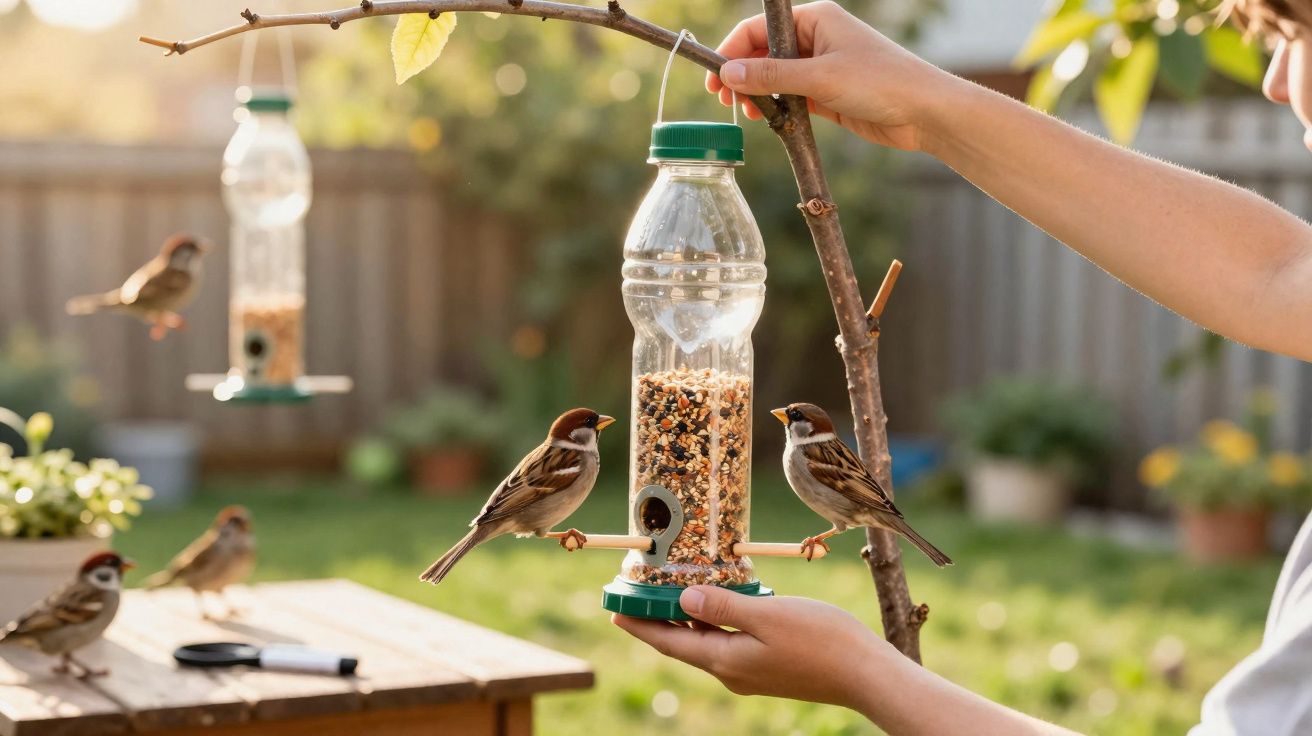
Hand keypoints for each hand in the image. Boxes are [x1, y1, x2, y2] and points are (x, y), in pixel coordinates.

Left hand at [612, 585, 902, 710]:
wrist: (866, 674)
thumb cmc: (821, 641)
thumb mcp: (768, 616)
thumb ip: (723, 607)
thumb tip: (682, 600)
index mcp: (726, 660)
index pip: (668, 642)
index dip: (639, 624)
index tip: (613, 608)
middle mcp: (732, 671)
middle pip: (682, 642)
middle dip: (657, 619)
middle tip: (634, 594)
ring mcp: (750, 671)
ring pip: (706, 641)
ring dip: (685, 618)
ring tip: (668, 592)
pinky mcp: (768, 665)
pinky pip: (728, 640)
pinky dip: (715, 620)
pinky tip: (719, 601)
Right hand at [706, 1, 958, 150]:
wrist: (924, 111)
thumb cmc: (880, 82)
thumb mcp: (820, 77)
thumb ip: (772, 76)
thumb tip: (728, 74)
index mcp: (815, 19)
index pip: (759, 29)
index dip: (733, 51)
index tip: (715, 78)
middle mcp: (817, 38)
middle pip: (764, 53)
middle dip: (743, 75)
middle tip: (725, 101)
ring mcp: (822, 66)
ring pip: (776, 78)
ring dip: (758, 94)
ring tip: (747, 114)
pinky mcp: (828, 93)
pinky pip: (792, 97)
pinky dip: (777, 108)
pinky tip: (766, 121)